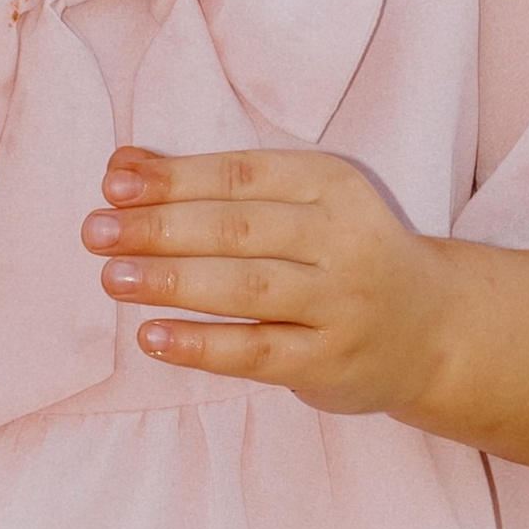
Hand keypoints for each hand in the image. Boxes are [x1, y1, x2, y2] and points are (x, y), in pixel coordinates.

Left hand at [81, 145, 452, 415]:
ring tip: (111, 278)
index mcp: (332, 185)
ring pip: (247, 288)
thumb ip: (212, 185)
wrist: (431, 329)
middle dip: (160, 229)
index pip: (241, 175)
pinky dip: (202, 344)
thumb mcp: (297, 205)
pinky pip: (258, 351)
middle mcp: (343, 240)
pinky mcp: (332, 361)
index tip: (113, 185)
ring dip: (173, 282)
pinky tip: (153, 337)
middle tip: (96, 233)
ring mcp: (342, 304)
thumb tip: (121, 167)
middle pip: (237, 229)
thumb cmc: (340, 254)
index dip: (174, 179)